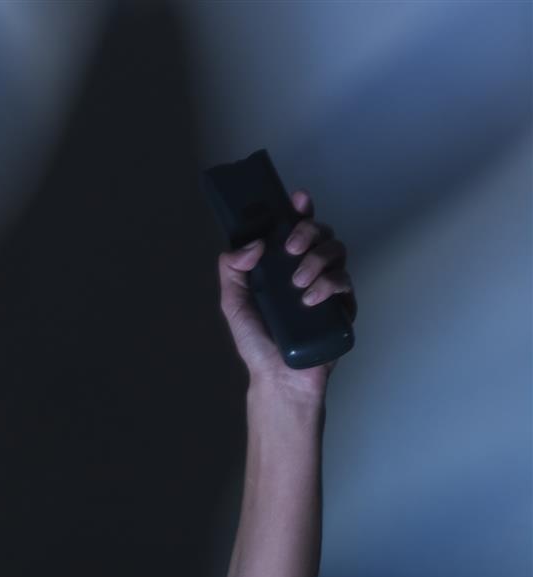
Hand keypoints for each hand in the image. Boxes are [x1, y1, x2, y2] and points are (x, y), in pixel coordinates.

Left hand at [219, 191, 354, 394]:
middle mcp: (308, 270)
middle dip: (308, 231)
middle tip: (292, 249)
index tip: (299, 199)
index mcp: (283, 266)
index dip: (301, 210)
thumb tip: (253, 244)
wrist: (277, 377)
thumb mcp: (235, 304)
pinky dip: (329, 283)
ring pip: (336, 250)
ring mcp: (328, 286)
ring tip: (297, 284)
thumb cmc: (258, 342)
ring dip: (317, 259)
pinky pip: (345, 280)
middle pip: (320, 233)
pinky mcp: (343, 305)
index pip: (296, 229)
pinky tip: (310, 298)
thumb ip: (232, 271)